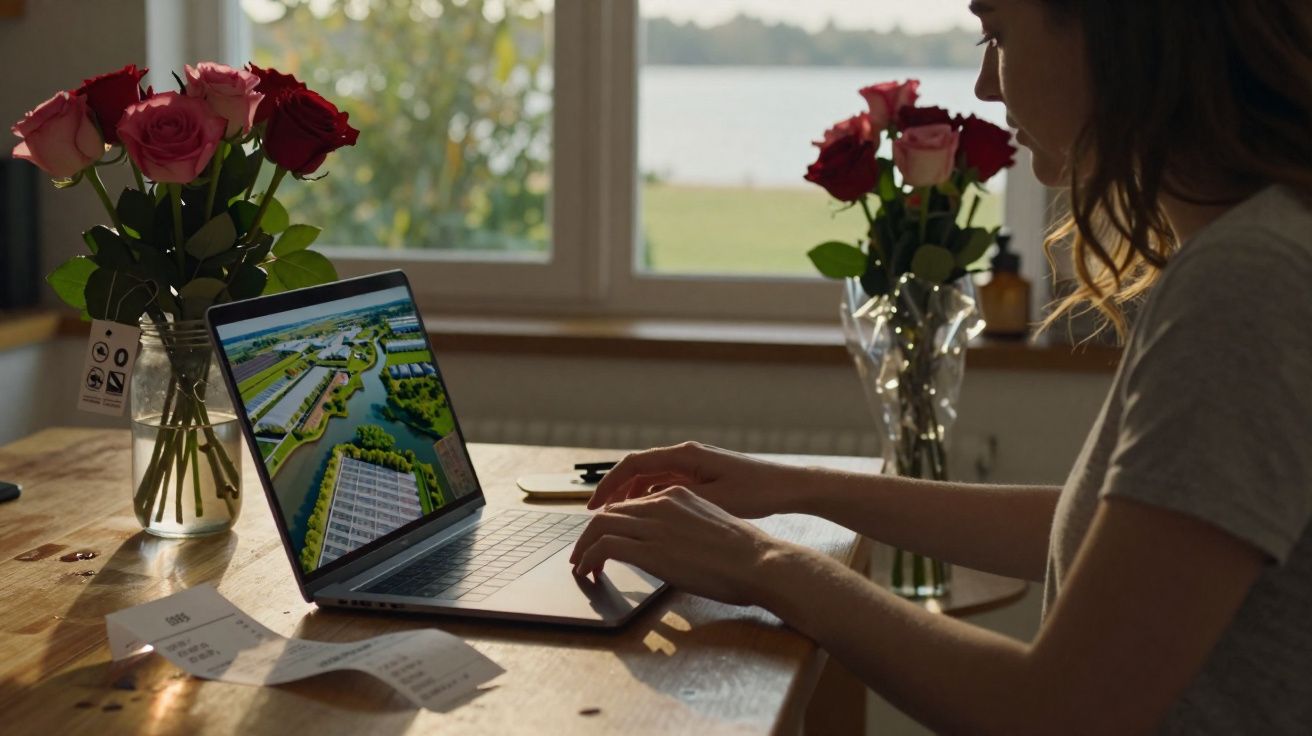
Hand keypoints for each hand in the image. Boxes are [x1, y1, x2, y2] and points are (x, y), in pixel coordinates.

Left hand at [569, 486, 786, 606]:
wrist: (760, 561)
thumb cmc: (747, 553)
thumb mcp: (714, 527)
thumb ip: (688, 528)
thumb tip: (676, 547)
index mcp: (678, 495)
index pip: (631, 503)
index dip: (612, 522)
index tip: (603, 539)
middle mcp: (662, 503)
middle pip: (610, 511)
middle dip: (590, 533)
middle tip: (582, 554)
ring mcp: (654, 524)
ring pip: (600, 525)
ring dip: (584, 547)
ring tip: (580, 566)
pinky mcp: (650, 549)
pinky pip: (603, 547)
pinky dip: (588, 558)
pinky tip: (588, 572)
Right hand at [587, 441, 806, 518]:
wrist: (788, 487)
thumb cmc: (755, 492)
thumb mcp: (711, 500)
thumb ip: (674, 501)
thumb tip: (638, 510)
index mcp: (684, 455)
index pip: (633, 464)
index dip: (608, 484)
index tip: (593, 506)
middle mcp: (686, 455)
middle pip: (638, 470)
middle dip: (614, 492)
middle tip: (595, 516)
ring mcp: (695, 465)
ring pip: (652, 478)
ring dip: (632, 497)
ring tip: (616, 521)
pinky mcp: (704, 476)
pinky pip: (667, 485)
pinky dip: (652, 499)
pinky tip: (647, 520)